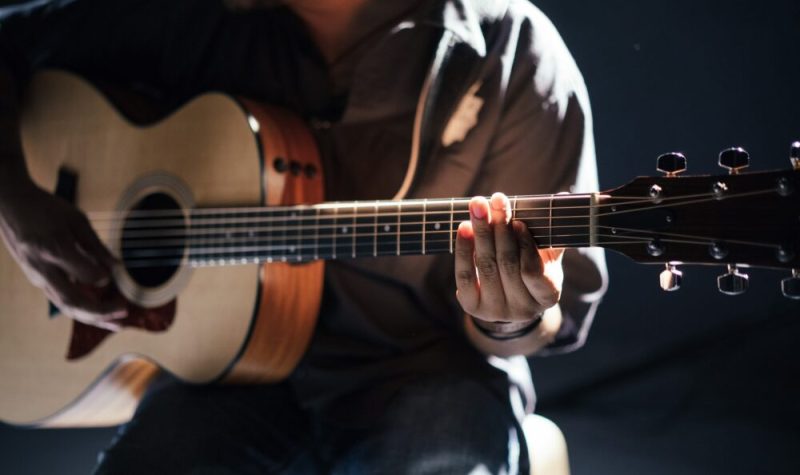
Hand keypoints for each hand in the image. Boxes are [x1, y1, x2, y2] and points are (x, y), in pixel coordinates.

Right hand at [0, 181, 126, 330]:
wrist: (10, 205)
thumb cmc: (46, 208)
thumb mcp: (76, 220)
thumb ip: (96, 246)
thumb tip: (116, 268)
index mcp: (54, 249)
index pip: (84, 274)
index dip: (103, 277)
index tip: (115, 272)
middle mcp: (43, 269)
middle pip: (72, 301)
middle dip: (100, 312)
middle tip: (125, 312)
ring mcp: (37, 277)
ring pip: (65, 306)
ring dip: (93, 318)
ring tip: (118, 324)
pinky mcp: (37, 279)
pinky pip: (61, 300)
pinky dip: (82, 309)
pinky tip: (101, 314)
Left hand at [455, 192, 563, 328]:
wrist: (508, 298)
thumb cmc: (532, 268)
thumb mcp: (547, 255)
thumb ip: (552, 231)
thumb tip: (563, 196)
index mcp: (547, 296)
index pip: (533, 271)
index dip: (525, 246)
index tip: (518, 222)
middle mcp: (522, 309)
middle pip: (507, 264)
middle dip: (500, 229)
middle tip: (496, 200)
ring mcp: (496, 310)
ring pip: (486, 266)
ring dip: (481, 232)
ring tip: (478, 206)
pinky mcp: (472, 307)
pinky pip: (465, 275)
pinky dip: (464, 249)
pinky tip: (464, 227)